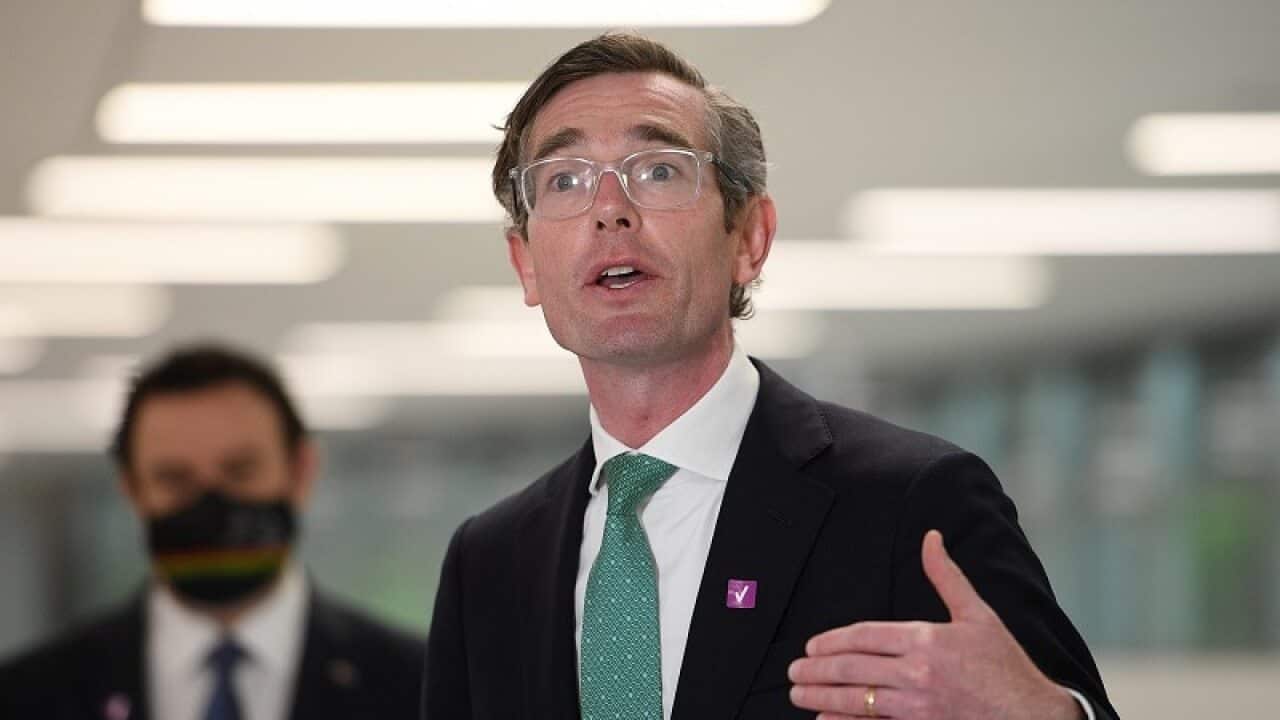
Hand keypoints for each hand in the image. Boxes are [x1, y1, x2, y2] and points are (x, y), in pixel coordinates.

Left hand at [787, 530, 1081, 719]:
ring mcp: (918, 706)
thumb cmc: (1006, 665)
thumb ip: (946, 577)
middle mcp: (918, 673)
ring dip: (823, 696)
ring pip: (858, 700)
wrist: (1033, 715)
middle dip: (818, 669)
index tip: (813, 645)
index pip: (865, 636)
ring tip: (798, 693)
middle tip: (794, 670)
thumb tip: (931, 537)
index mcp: (927, 640)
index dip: (834, 640)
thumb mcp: (979, 614)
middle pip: (854, 668)